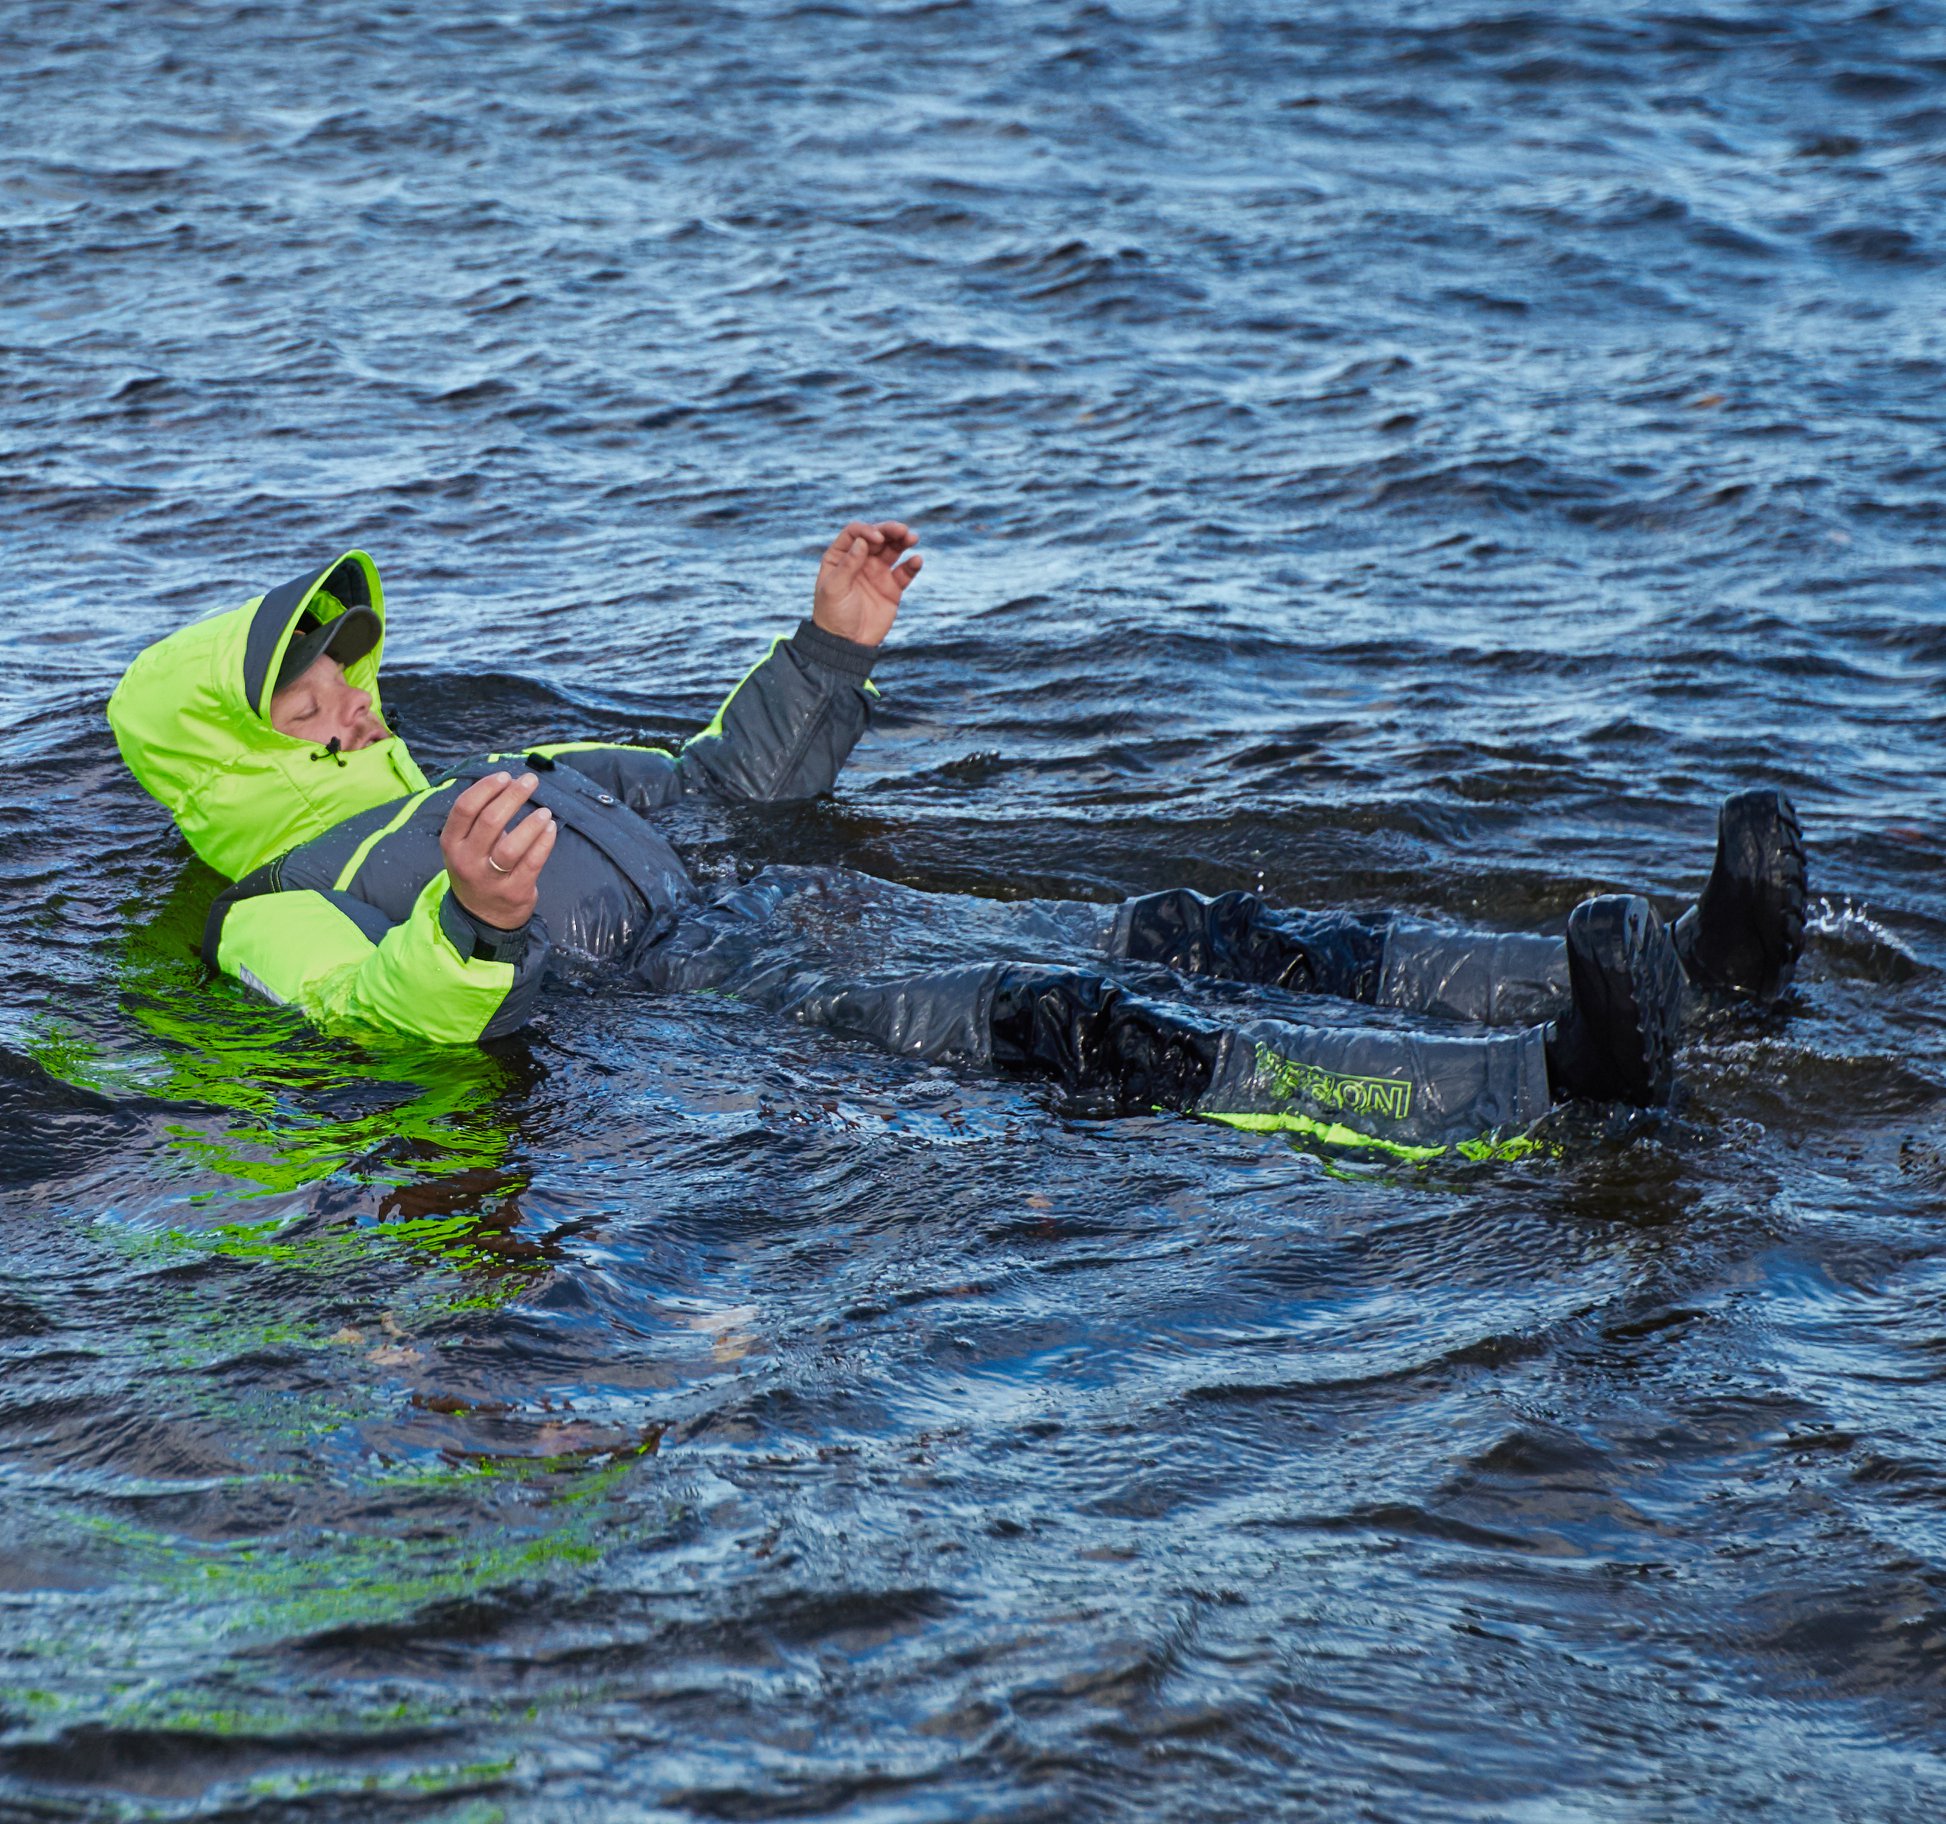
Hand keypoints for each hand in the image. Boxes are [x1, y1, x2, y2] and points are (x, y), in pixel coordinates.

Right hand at [440, 771, 556, 929]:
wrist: (482, 916)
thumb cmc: (478, 868)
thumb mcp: (465, 846)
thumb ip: (480, 819)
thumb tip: (509, 784)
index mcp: (451, 843)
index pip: (465, 808)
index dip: (486, 788)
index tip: (505, 776)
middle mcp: (467, 860)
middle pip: (489, 821)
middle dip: (512, 796)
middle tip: (530, 781)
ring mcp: (490, 879)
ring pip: (510, 846)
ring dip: (530, 824)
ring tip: (544, 811)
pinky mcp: (514, 892)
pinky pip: (532, 863)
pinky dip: (543, 843)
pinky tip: (551, 828)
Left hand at [812, 520, 921, 647]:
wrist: (847, 645)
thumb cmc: (833, 616)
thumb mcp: (834, 589)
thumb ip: (848, 564)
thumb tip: (862, 541)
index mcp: (840, 557)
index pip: (855, 534)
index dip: (867, 531)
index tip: (877, 539)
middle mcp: (859, 561)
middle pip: (877, 537)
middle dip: (890, 531)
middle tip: (903, 531)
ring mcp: (877, 573)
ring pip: (893, 550)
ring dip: (903, 541)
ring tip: (913, 538)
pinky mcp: (892, 588)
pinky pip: (904, 572)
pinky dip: (912, 565)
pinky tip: (917, 560)